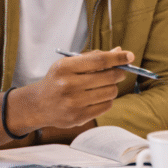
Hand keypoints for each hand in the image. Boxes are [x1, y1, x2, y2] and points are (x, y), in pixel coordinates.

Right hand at [16, 47, 132, 130]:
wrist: (39, 105)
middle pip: (108, 76)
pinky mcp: (78, 117)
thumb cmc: (57, 81)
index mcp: (65, 67)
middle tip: (119, 71)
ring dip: (113, 87)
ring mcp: (73, 103)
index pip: (99, 60)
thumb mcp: (68, 64)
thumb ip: (93, 58)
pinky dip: (108, 99)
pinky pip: (106, 106)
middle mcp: (68, 85)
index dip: (117, 58)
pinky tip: (99, 96)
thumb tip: (119, 51)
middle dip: (119, 72)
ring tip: (105, 85)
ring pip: (110, 92)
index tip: (129, 55)